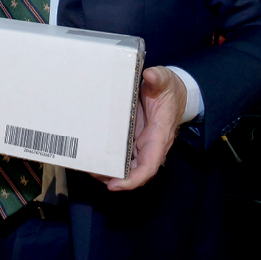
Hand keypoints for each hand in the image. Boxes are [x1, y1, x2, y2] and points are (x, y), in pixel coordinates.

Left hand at [99, 66, 186, 190]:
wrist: (171, 90)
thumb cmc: (168, 88)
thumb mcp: (164, 80)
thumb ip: (158, 78)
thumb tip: (150, 75)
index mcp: (159, 135)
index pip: (149, 165)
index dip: (133, 179)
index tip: (115, 184)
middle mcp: (150, 144)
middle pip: (135, 171)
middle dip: (116, 178)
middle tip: (92, 173)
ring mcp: (141, 142)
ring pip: (128, 165)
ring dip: (110, 170)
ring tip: (89, 168)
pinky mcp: (134, 138)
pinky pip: (123, 154)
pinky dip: (110, 158)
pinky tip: (94, 156)